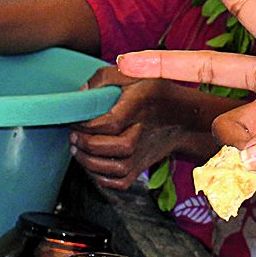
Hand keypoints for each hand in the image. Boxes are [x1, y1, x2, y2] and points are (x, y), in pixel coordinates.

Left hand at [71, 67, 224, 190]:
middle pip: (114, 147)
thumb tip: (80, 92)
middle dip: (86, 143)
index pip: (110, 122)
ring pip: (115, 169)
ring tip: (77, 149)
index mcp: (139, 108)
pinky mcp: (141, 168)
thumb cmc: (155, 93)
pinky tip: (91, 164)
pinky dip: (101, 178)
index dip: (86, 123)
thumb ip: (103, 77)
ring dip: (88, 162)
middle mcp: (143, 134)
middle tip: (73, 135)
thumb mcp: (132, 73)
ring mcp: (143, 155)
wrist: (183, 118)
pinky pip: (119, 183)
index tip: (74, 118)